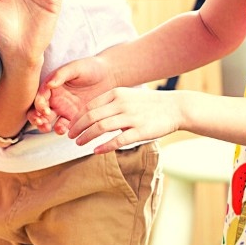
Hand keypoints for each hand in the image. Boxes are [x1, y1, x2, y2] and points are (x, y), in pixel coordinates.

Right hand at [28, 55, 114, 133]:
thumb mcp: (75, 68)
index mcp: (51, 86)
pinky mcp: (73, 117)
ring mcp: (63, 109)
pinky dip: (61, 130)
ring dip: (45, 126)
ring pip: (48, 120)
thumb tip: (49, 84)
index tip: (44, 110)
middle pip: (38, 110)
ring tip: (50, 128)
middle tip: (41, 122)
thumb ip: (61, 75)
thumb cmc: (91, 68)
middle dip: (36, 118)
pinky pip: (63, 126)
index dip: (38, 104)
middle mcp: (54, 98)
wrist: (109, 76)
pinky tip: (65, 130)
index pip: (39, 96)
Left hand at [68, 86, 183, 153]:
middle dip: (77, 127)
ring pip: (100, 127)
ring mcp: (130, 117)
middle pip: (91, 116)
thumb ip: (111, 103)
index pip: (89, 106)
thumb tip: (92, 115)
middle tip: (70, 136)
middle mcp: (121, 104)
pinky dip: (104, 146)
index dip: (77, 117)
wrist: (175, 107)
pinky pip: (117, 140)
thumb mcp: (128, 96)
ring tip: (79, 143)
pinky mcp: (140, 131)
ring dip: (86, 137)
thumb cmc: (149, 104)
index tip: (71, 125)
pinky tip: (96, 151)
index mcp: (116, 93)